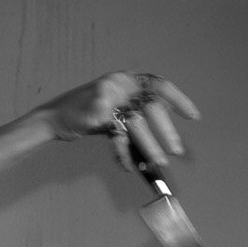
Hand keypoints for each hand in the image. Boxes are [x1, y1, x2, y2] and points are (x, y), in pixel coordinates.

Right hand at [0, 71, 200, 181]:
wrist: (54, 119)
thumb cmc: (88, 115)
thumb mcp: (116, 111)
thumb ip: (137, 116)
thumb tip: (167, 138)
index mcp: (125, 80)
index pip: (159, 85)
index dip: (178, 99)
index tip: (194, 116)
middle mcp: (118, 85)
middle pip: (151, 106)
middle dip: (165, 131)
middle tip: (176, 152)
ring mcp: (106, 97)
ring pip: (136, 123)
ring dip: (148, 146)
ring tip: (157, 163)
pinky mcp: (95, 113)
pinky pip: (117, 136)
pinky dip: (124, 153)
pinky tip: (129, 166)